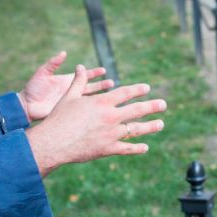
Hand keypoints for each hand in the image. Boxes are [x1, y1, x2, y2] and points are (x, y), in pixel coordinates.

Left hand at [17, 52, 109, 121]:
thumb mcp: (43, 73)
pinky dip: (90, 109)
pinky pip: (81, 109)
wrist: (26, 105)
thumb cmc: (33, 88)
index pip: (84, 76)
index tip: (104, 70)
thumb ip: (53, 63)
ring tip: (110, 95)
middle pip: (90, 87)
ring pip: (89, 98)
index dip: (94, 73)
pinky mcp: (68, 110)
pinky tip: (98, 109)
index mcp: (67, 81)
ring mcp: (70, 101)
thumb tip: (64, 53)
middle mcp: (71, 91)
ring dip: (99, 96)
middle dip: (101, 85)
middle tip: (112, 83)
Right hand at [25, 66, 166, 176]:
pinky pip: (126, 148)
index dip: (137, 90)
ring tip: (161, 124)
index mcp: (102, 102)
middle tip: (163, 104)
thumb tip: (80, 66)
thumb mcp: (69, 97)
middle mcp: (110, 117)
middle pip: (137, 110)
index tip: (147, 88)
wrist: (53, 142)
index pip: (126, 93)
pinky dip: (137, 148)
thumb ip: (78, 82)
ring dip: (150, 127)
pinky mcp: (107, 149)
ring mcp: (111, 134)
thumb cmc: (59, 118)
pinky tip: (145, 147)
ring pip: (136, 129)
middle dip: (152, 106)